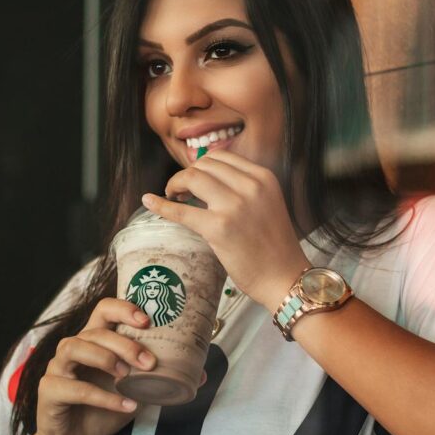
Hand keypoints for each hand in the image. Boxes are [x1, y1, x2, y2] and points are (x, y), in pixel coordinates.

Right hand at [30, 298, 154, 434]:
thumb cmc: (103, 409)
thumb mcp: (137, 391)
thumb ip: (160, 379)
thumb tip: (202, 374)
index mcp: (94, 340)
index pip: (104, 309)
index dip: (124, 308)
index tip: (147, 320)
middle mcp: (74, 347)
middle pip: (95, 330)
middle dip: (125, 343)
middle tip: (149, 362)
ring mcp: (57, 368)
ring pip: (76, 347)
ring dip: (106, 358)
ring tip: (128, 377)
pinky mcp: (49, 391)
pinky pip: (73, 388)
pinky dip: (102, 396)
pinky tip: (125, 405)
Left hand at [141, 149, 311, 311]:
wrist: (285, 277)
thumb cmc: (275, 246)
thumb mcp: (268, 203)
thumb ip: (244, 187)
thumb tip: (206, 178)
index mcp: (263, 177)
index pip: (221, 156)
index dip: (201, 166)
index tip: (193, 180)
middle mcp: (251, 186)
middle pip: (203, 165)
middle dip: (186, 175)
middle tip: (179, 192)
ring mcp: (235, 206)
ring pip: (191, 178)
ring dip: (175, 185)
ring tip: (173, 198)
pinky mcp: (219, 228)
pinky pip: (181, 211)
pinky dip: (161, 205)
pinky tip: (149, 202)